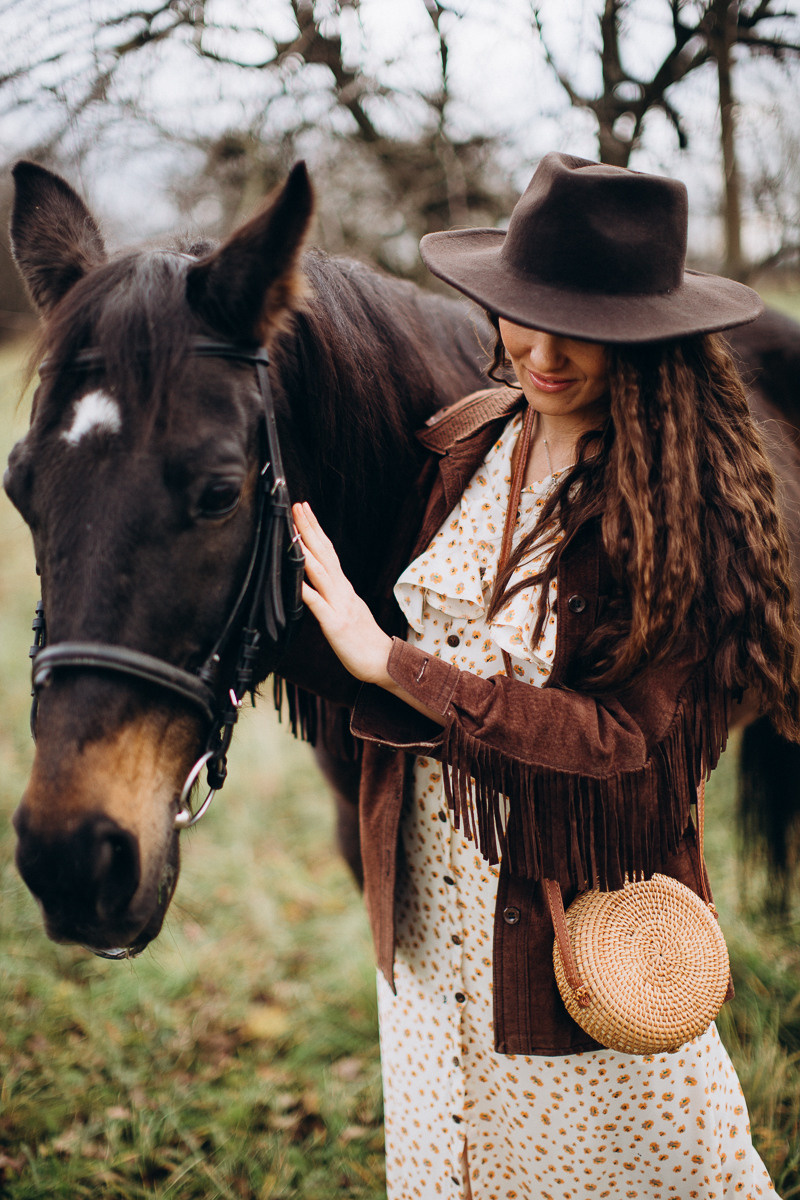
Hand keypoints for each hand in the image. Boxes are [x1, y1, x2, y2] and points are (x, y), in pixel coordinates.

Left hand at [292, 502, 392, 685]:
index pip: (329, 552)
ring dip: (306, 550)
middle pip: (325, 554)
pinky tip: (294, 578)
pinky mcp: (336, 624)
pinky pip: (317, 604)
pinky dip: (306, 589)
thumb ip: (334, 596)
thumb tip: (318, 584)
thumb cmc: (364, 641)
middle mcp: (343, 591)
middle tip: (298, 506)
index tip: (305, 511)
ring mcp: (340, 606)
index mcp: (344, 588)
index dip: (316, 530)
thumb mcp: (348, 611)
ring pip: (321, 572)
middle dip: (310, 529)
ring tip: (294, 531)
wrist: (384, 663)